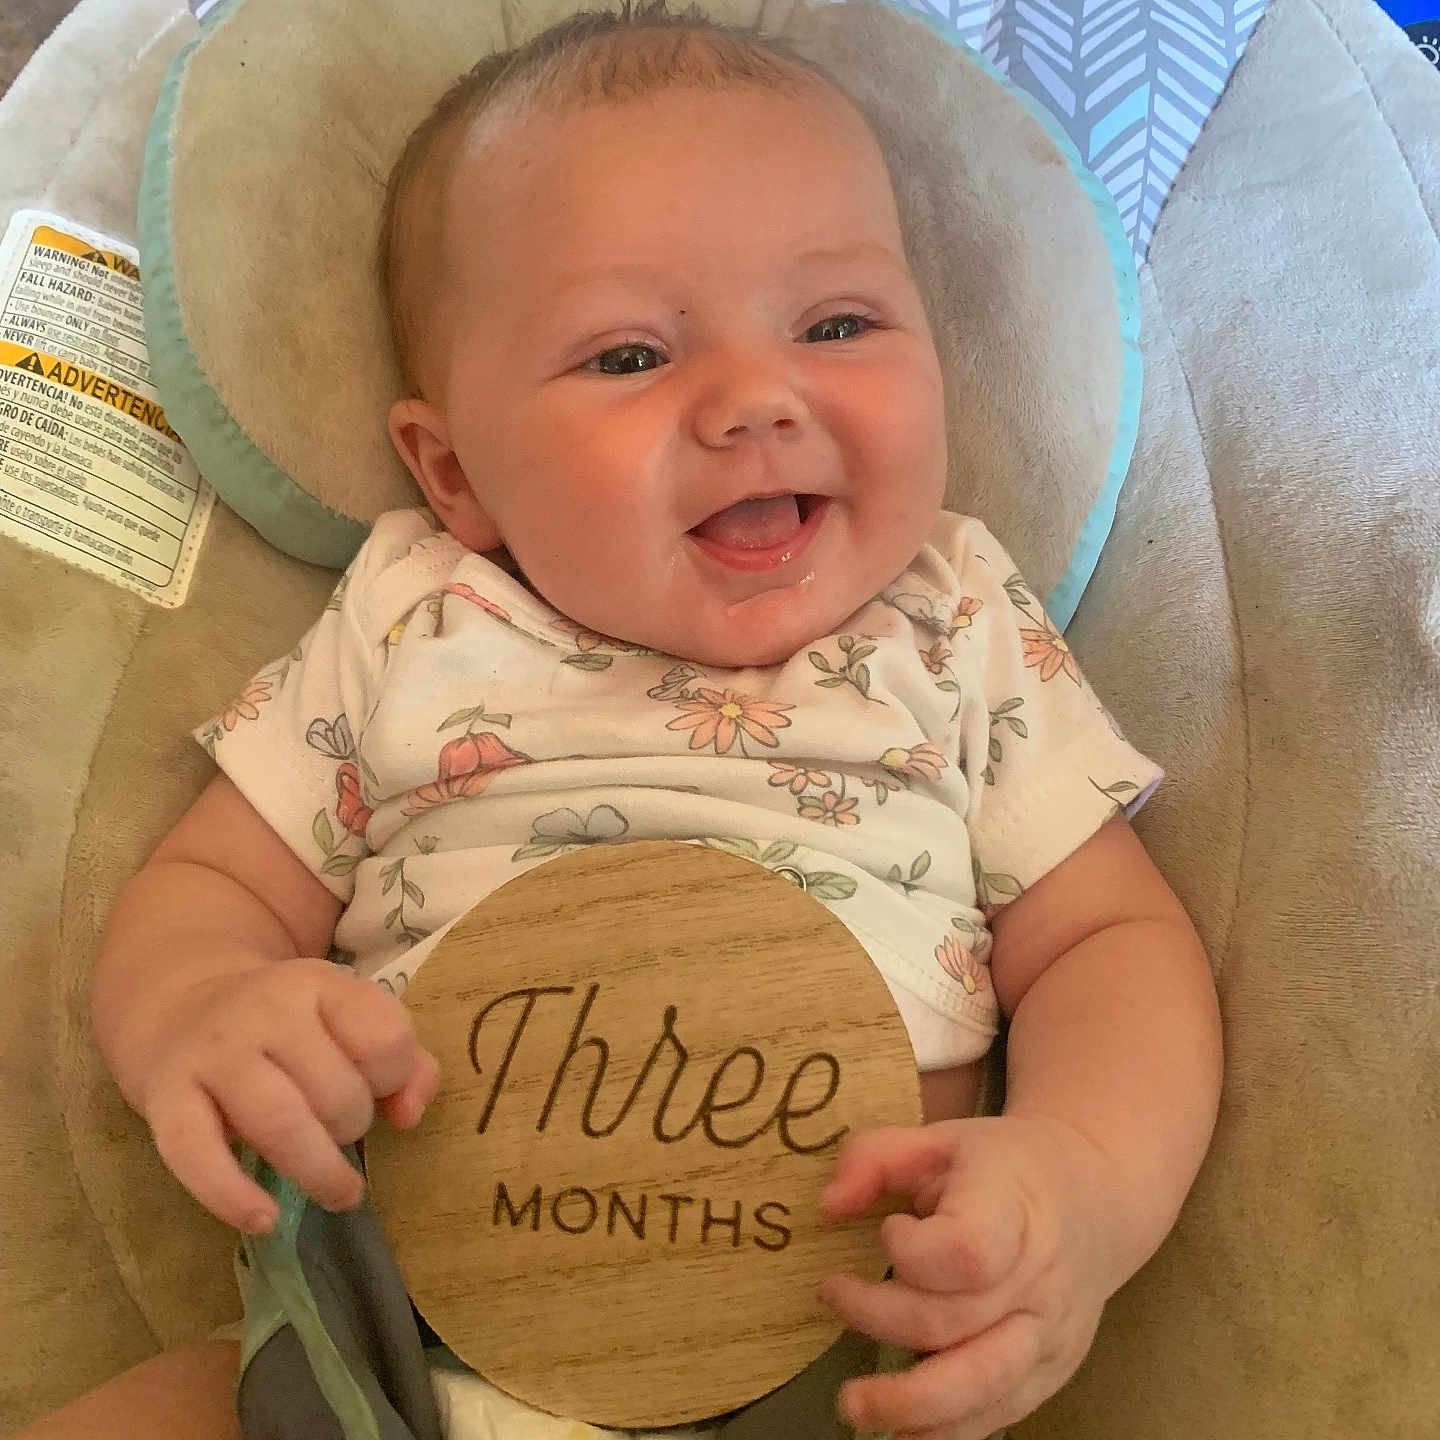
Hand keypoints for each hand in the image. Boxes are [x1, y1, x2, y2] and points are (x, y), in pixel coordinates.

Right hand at [136, 959, 438, 1234]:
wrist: (181, 1009)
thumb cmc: (287, 1027)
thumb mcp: (348, 1021)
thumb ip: (403, 1062)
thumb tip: (408, 1116)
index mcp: (318, 985)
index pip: (383, 1038)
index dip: (393, 1074)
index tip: (376, 1084)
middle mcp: (266, 1010)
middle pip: (336, 1091)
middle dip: (352, 1125)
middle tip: (340, 1128)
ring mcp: (214, 1053)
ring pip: (281, 1123)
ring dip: (319, 1169)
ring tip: (339, 1192)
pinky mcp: (166, 1099)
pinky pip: (195, 1155)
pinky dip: (232, 1196)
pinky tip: (263, 1219)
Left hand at [818, 1114, 1123, 1438]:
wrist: (1093, 1198)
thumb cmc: (1003, 1167)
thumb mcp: (940, 1137)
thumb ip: (874, 1158)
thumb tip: (828, 1207)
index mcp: (1013, 1206)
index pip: (968, 1249)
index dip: (914, 1252)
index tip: (889, 1230)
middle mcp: (1038, 1276)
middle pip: (957, 1322)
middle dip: (881, 1321)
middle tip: (832, 1298)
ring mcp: (1050, 1332)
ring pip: (984, 1384)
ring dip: (912, 1405)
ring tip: (854, 1406)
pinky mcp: (1052, 1371)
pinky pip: (1001, 1414)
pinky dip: (949, 1432)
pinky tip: (902, 1431)